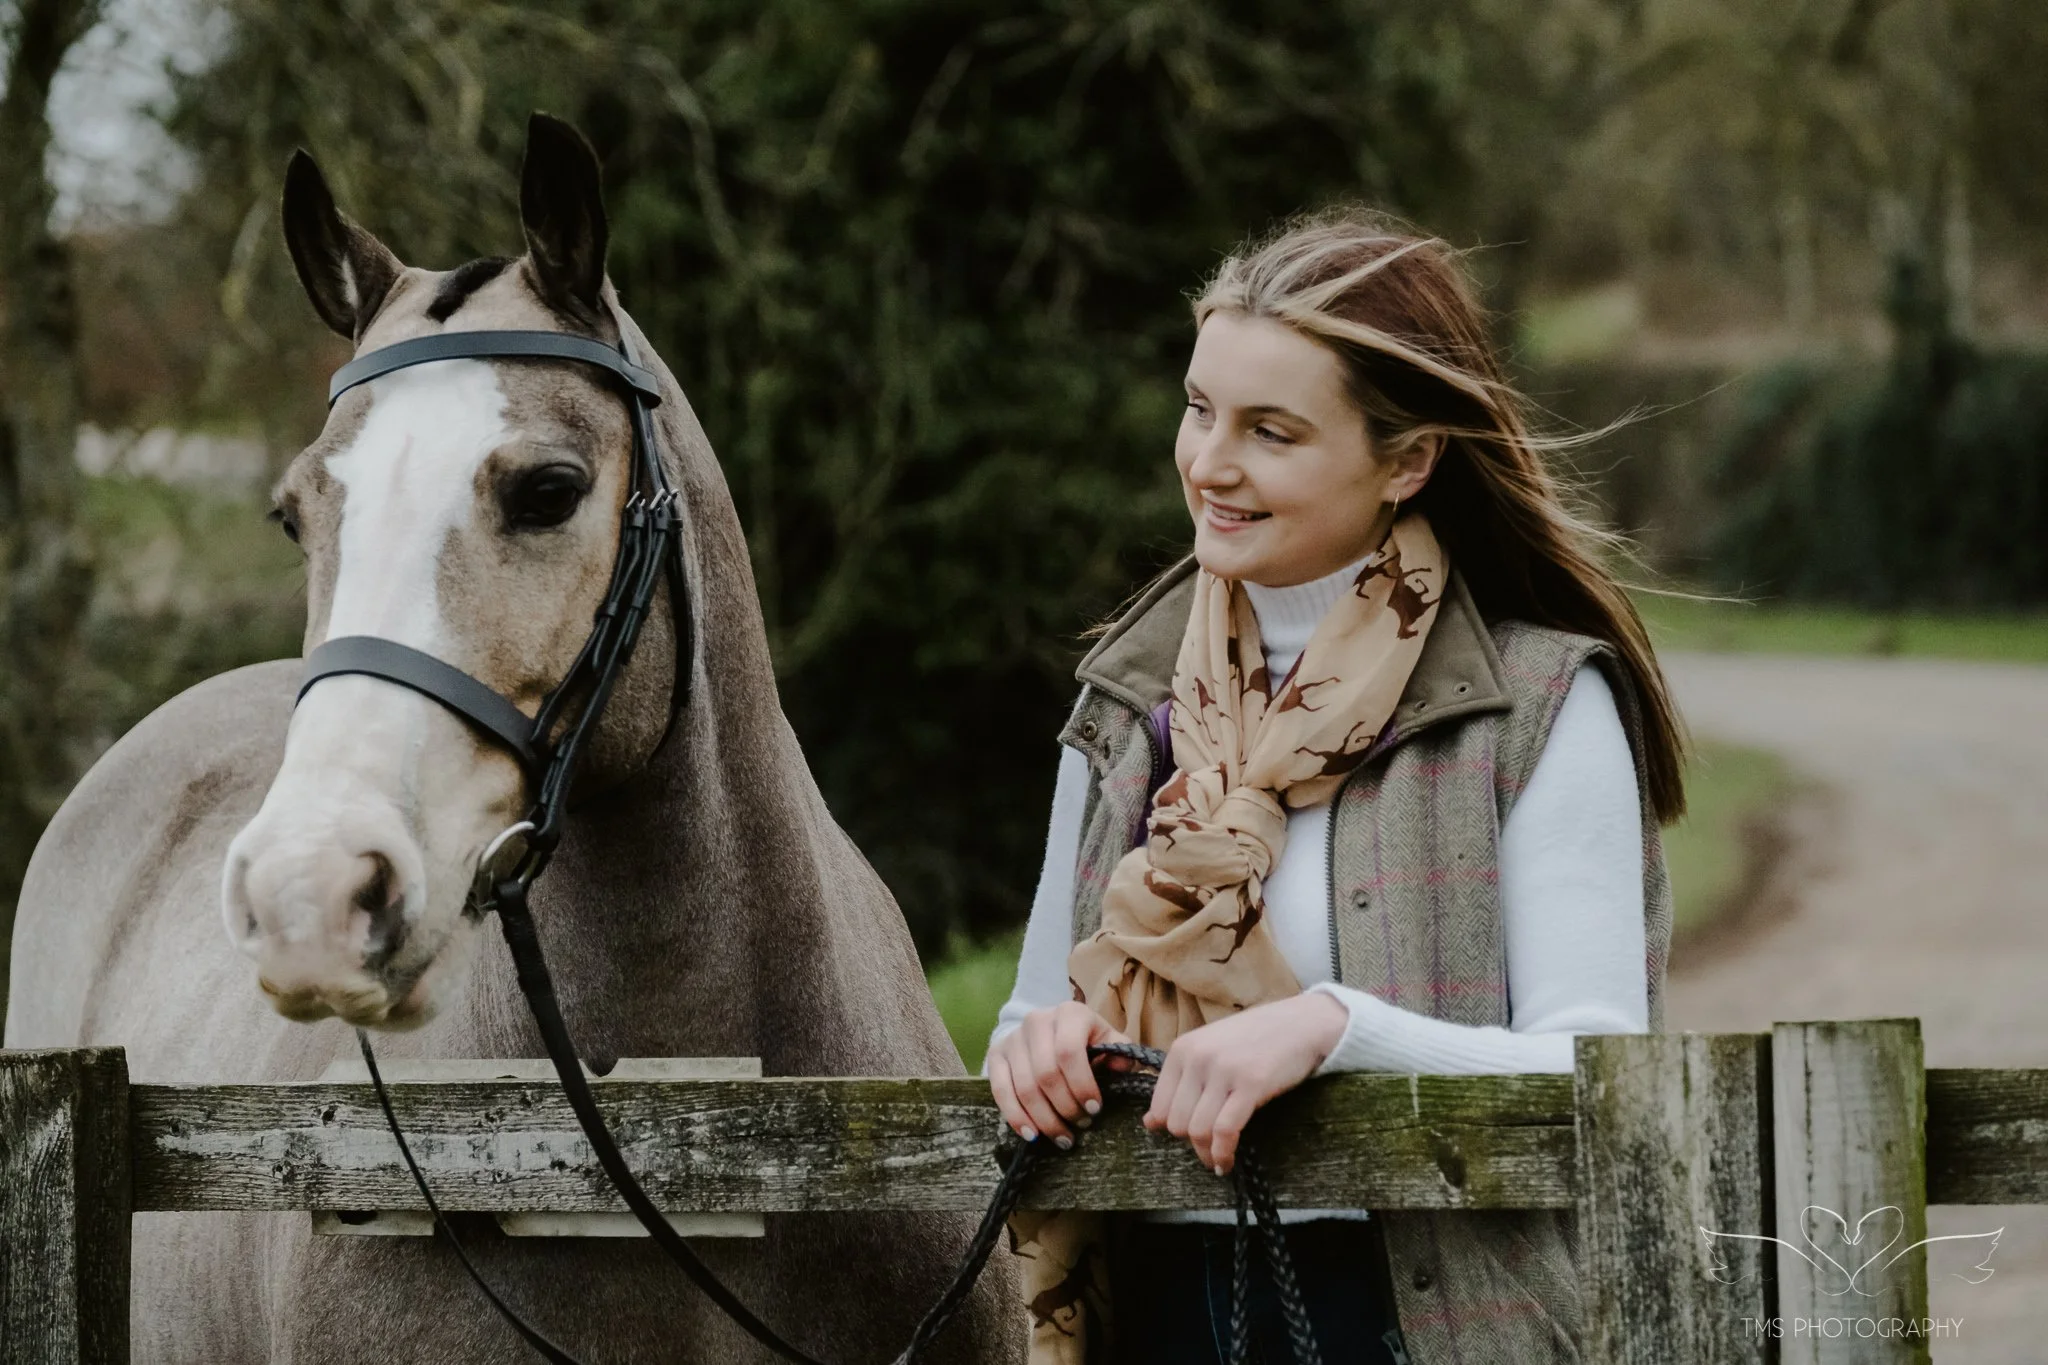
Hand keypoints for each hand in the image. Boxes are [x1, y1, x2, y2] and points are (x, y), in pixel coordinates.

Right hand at [987, 1002, 1131, 1148]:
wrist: (1048, 1029)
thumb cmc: (1085, 1040)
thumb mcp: (1107, 1040)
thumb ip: (1120, 1051)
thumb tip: (1120, 1066)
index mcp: (1069, 1014)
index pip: (1069, 1052)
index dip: (1081, 1085)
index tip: (1094, 1109)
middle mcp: (1037, 1021)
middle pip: (1046, 1074)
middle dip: (1065, 1107)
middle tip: (1081, 1125)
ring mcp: (1013, 1038)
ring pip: (1024, 1088)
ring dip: (1045, 1119)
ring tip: (1063, 1137)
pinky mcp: (996, 1055)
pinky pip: (1001, 1091)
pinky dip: (1016, 1117)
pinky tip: (1031, 1134)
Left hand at [1143, 991, 1347, 1175]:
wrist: (1301, 1024)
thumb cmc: (1255, 1040)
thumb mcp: (1210, 1052)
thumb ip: (1181, 1083)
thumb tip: (1149, 1124)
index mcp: (1182, 1049)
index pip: (1159, 1105)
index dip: (1171, 1128)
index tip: (1188, 1138)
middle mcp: (1198, 1057)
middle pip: (1177, 1122)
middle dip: (1191, 1143)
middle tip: (1208, 1148)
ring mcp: (1223, 1070)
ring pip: (1198, 1130)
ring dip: (1206, 1154)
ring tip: (1217, 1160)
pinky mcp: (1250, 1084)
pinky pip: (1224, 1131)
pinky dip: (1223, 1153)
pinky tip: (1227, 1161)